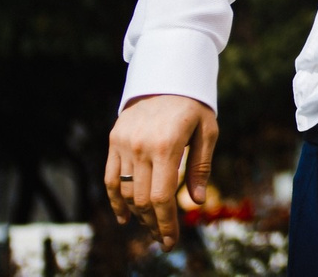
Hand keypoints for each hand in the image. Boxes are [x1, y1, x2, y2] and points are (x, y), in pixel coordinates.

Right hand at [105, 94, 217, 250]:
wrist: (166, 76)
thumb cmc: (193, 106)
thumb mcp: (207, 131)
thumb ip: (200, 167)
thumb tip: (196, 202)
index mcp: (167, 146)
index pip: (161, 197)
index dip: (165, 223)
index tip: (170, 241)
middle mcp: (141, 146)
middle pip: (141, 199)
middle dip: (152, 224)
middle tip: (162, 238)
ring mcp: (124, 144)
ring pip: (125, 192)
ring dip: (136, 215)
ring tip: (149, 227)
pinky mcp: (113, 140)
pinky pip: (109, 178)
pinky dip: (115, 200)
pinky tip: (124, 217)